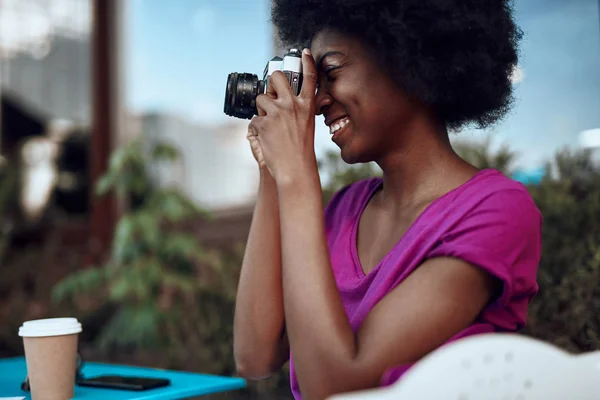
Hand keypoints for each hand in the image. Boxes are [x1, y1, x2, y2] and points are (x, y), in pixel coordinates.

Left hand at [247, 48, 318, 185]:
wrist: (295, 169)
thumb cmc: (301, 150)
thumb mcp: (306, 126)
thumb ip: (296, 110)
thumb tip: (280, 100)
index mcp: (306, 106)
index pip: (310, 78)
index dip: (308, 62)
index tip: (305, 53)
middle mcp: (292, 106)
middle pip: (277, 78)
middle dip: (271, 81)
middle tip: (271, 91)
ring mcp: (277, 113)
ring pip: (261, 99)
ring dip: (262, 109)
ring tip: (270, 125)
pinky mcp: (263, 123)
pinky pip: (254, 119)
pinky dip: (257, 128)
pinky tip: (266, 139)